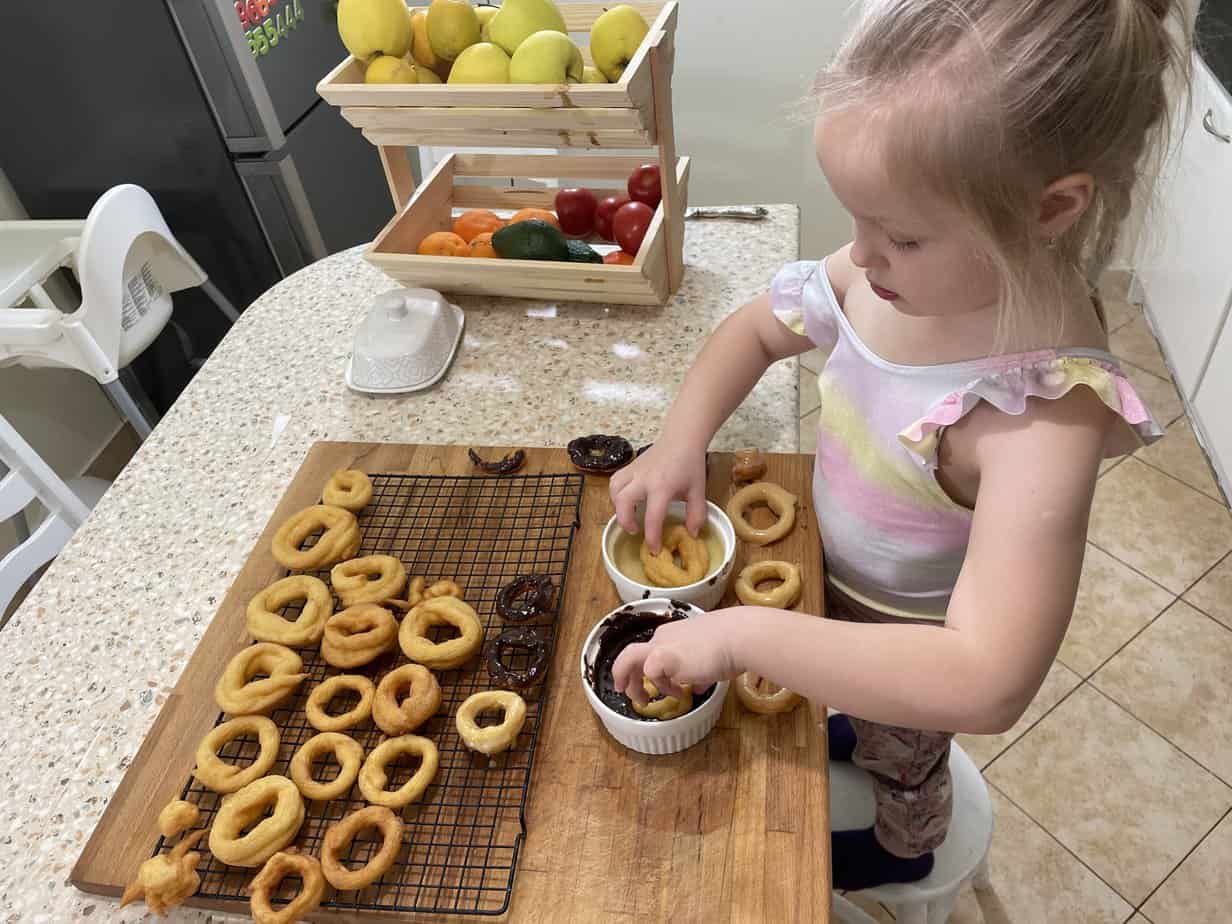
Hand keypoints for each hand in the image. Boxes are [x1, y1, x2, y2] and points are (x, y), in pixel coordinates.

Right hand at [609, 441, 707, 552]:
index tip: (654, 549)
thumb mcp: (698, 490)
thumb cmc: (690, 464)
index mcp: (663, 486)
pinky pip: (615, 481)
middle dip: (625, 521)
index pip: (652, 516)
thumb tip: (692, 534)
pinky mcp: (629, 467)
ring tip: (629, 515)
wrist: (682, 438)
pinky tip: (625, 500)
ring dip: (618, 507)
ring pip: (614, 490)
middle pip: (623, 502)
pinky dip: (616, 493)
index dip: (652, 537)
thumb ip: (697, 514)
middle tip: (635, 531)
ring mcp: (634, 471)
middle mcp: (644, 479)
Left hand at [611, 610, 742, 705]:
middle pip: (632, 655)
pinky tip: (679, 693)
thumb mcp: (709, 660)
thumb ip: (699, 672)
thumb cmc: (730, 646)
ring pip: (629, 660)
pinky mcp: (662, 657)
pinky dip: (664, 688)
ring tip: (641, 701)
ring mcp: (661, 646)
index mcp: (672, 634)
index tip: (653, 685)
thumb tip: (698, 686)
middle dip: (627, 676)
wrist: (737, 637)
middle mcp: (662, 637)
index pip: (651, 650)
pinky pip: (652, 675)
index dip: (648, 669)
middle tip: (631, 694)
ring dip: (631, 683)